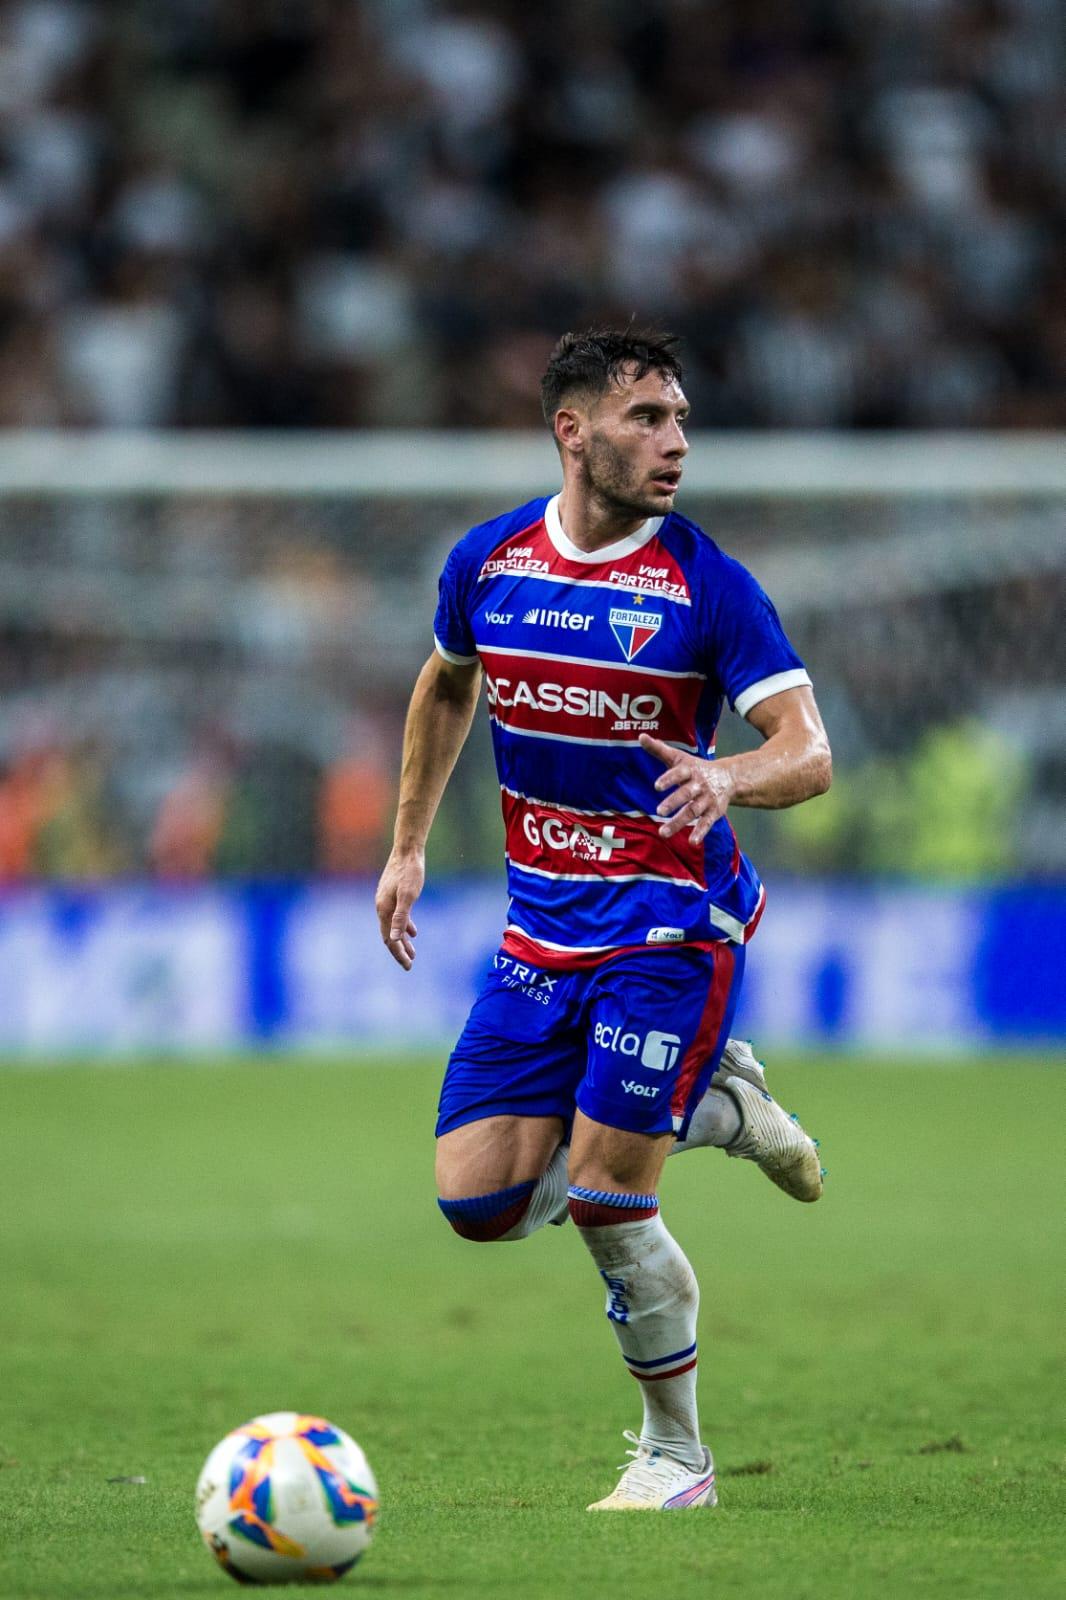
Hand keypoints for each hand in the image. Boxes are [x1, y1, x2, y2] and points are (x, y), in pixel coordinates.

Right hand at [374, 848, 424, 969]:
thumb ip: (401, 917)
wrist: (407, 850)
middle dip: (399, 951)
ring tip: (412, 952)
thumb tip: (394, 938)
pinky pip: (397, 916)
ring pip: (394, 926)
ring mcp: (386, 901)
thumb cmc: (410, 872)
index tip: (408, 966)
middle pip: (390, 935)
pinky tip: (413, 932)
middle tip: (410, 965)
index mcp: (384, 910)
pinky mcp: (392, 895)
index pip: (389, 939)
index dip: (398, 954)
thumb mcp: (408, 896)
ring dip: (403, 940)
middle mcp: (382, 907)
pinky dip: (405, 927)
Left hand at [639, 733, 734, 843]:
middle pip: (686, 794)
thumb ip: (659, 749)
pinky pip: (707, 823)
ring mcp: (707, 799)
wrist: (728, 778)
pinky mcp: (714, 812)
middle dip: (673, 802)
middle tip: (659, 811)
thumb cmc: (696, 768)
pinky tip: (692, 842)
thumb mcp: (679, 757)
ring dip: (679, 822)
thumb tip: (641, 736)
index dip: (669, 779)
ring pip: (693, 811)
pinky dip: (701, 832)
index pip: (679, 774)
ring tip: (663, 833)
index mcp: (690, 770)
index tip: (657, 786)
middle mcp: (699, 785)